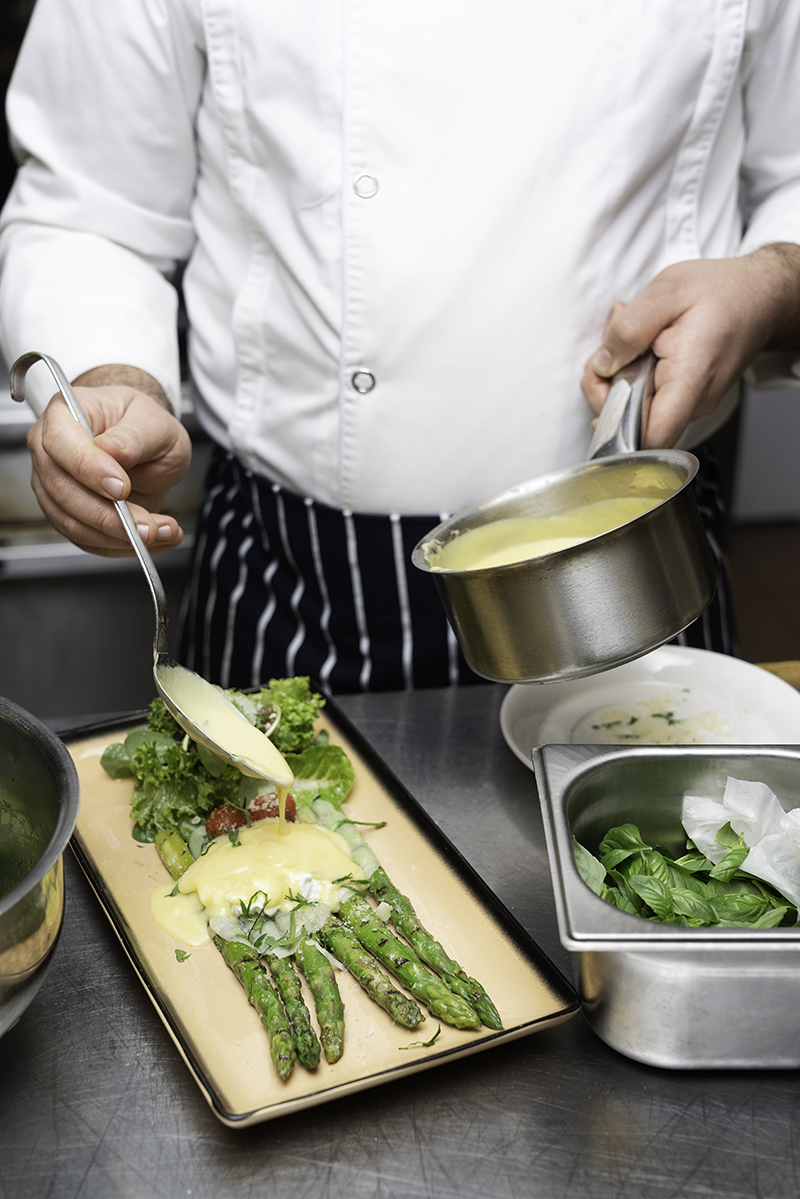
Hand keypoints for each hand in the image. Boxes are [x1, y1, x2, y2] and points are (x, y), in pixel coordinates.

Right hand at [26, 369, 192, 556]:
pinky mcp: (66, 514)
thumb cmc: (142, 424)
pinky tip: (150, 540)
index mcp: (64, 413)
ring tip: (159, 532)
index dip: (89, 469)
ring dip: (118, 536)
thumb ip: (133, 437)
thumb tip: (113, 452)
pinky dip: (120, 546)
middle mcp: (50, 450)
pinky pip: (86, 539)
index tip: (122, 487)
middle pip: (62, 490)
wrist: (146, 444)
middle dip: (108, 515)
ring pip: (72, 522)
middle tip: (147, 524)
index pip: (60, 443)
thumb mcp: (153, 422)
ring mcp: (53, 485)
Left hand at [581, 244, 799, 447]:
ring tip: (632, 336)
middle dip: (606, 386)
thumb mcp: (667, 292)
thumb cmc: (722, 292)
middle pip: (633, 423)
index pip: (650, 437)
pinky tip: (641, 346)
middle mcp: (692, 403)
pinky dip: (634, 375)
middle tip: (612, 345)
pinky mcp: (685, 398)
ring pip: (637, 410)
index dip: (615, 427)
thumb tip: (602, 365)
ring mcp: (689, 404)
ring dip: (619, 376)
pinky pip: (648, 398)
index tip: (603, 390)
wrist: (759, 297)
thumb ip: (629, 329)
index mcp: (688, 379)